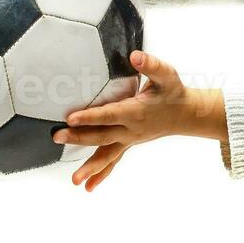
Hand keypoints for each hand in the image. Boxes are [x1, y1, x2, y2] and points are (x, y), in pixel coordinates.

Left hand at [55, 50, 227, 189]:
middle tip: (57, 137)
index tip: (71, 118)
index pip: (110, 114)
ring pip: (107, 154)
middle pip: (102, 136)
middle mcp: (131, 129)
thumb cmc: (174, 92)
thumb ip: (151, 65)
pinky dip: (101, 173)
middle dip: (79, 137)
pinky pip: (113, 160)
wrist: (185, 114)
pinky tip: (88, 186)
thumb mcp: (167, 75)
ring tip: (75, 180)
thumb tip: (135, 56)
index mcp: (136, 111)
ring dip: (90, 167)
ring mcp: (129, 139)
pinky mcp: (127, 144)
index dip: (91, 116)